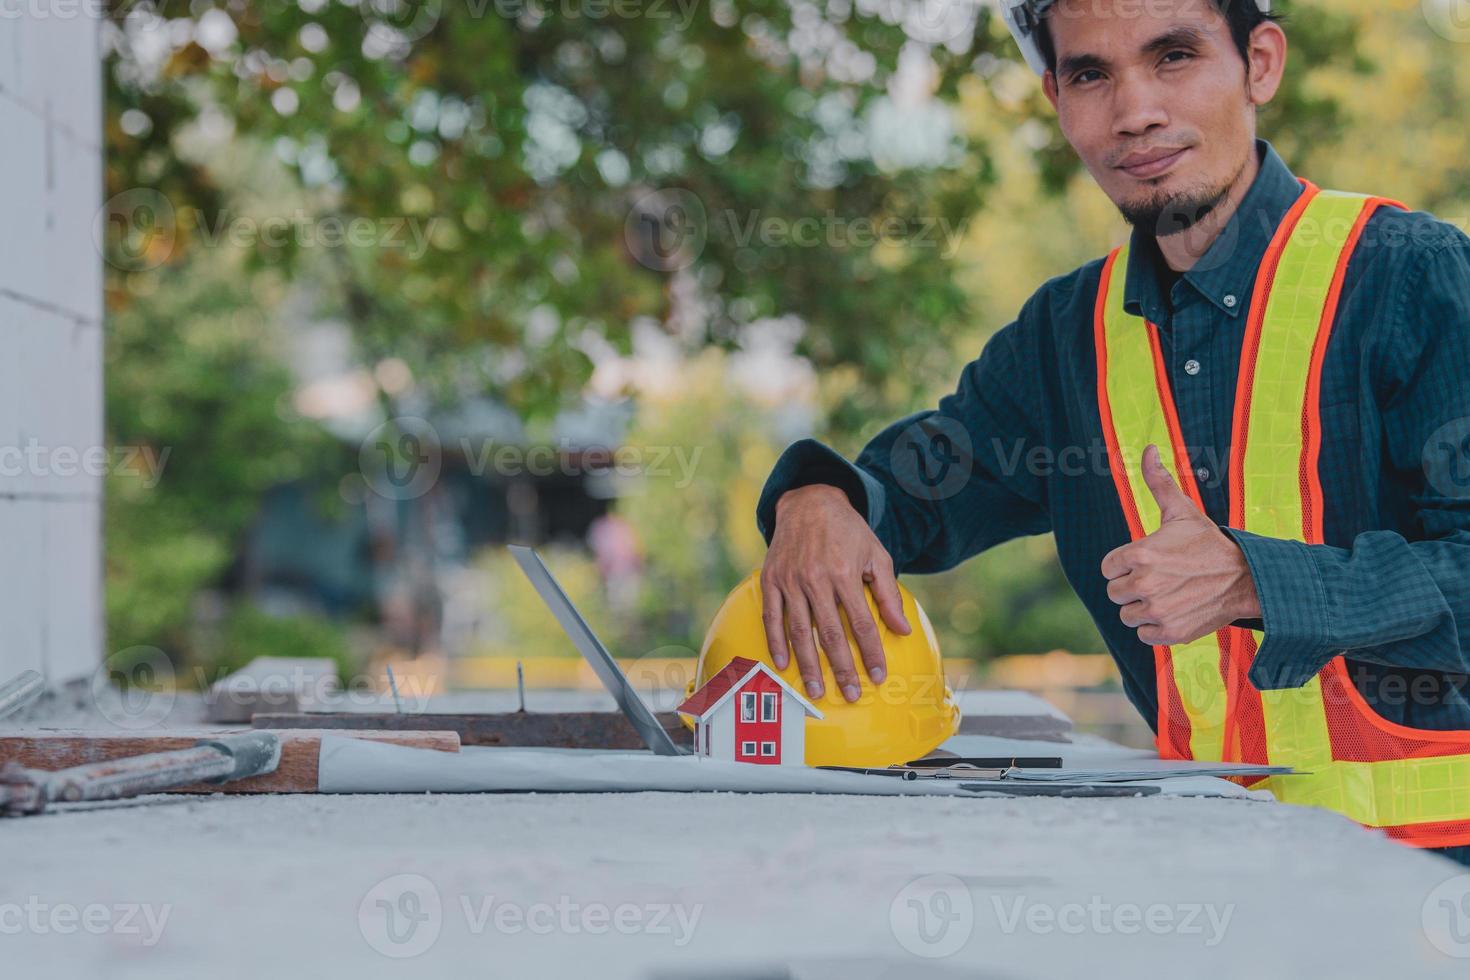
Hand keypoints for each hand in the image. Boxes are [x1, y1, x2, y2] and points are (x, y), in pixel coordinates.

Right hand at [762, 484, 910, 701]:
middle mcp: (816, 579)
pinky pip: (772, 617)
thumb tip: (903, 630)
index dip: (870, 653)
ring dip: (808, 664)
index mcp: (846, 573)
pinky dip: (776, 642)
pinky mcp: (771, 580)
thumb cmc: (848, 530)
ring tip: (815, 690)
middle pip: (830, 634)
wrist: (809, 501)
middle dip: (841, 669)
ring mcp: (791, 581)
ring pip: (799, 631)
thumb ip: (889, 593)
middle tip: (849, 694)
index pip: (861, 623)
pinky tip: (783, 664)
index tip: (877, 676)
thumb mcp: (877, 554)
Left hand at [1101, 445, 1261, 645]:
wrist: (1246, 578)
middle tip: (1160, 579)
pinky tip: (1174, 611)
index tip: (1146, 562)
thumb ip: (1158, 482)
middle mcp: (1144, 583)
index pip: (1108, 568)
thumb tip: (1149, 449)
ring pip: (1127, 615)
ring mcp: (1157, 610)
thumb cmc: (1208, 543)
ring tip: (1168, 594)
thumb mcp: (1182, 511)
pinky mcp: (1169, 632)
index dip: (1124, 565)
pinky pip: (1143, 634)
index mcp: (1139, 553)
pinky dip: (1155, 627)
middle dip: (1132, 586)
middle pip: (1115, 593)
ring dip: (1143, 607)